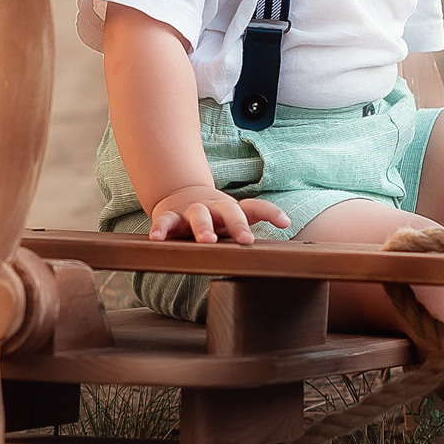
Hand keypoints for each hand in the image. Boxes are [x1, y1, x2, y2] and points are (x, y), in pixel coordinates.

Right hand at [146, 186, 291, 244]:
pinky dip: (160, 229)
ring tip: (207, 241)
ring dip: (203, 227)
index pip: (256, 207)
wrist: (179, 194)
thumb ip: (250, 232)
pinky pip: (164, 221)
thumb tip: (282, 249)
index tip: (286, 223)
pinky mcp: (170, 216)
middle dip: (238, 225)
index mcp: (232, 209)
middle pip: (229, 211)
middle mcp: (214, 207)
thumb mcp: (232, 220)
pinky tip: (157, 239)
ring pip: (198, 215)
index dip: (271, 213)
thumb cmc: (213, 216)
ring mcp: (191, 210)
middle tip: (246, 240)